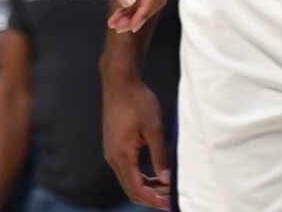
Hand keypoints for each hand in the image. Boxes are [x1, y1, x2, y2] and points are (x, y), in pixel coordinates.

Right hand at [103, 74, 170, 209]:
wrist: (120, 82)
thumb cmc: (138, 101)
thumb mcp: (154, 129)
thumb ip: (160, 156)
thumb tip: (166, 180)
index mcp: (122, 154)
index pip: (137, 188)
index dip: (153, 200)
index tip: (169, 204)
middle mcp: (113, 157)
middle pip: (130, 188)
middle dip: (150, 197)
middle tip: (169, 199)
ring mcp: (111, 151)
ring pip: (127, 180)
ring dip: (146, 188)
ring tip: (165, 188)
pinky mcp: (113, 145)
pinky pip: (126, 170)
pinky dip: (140, 177)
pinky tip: (154, 176)